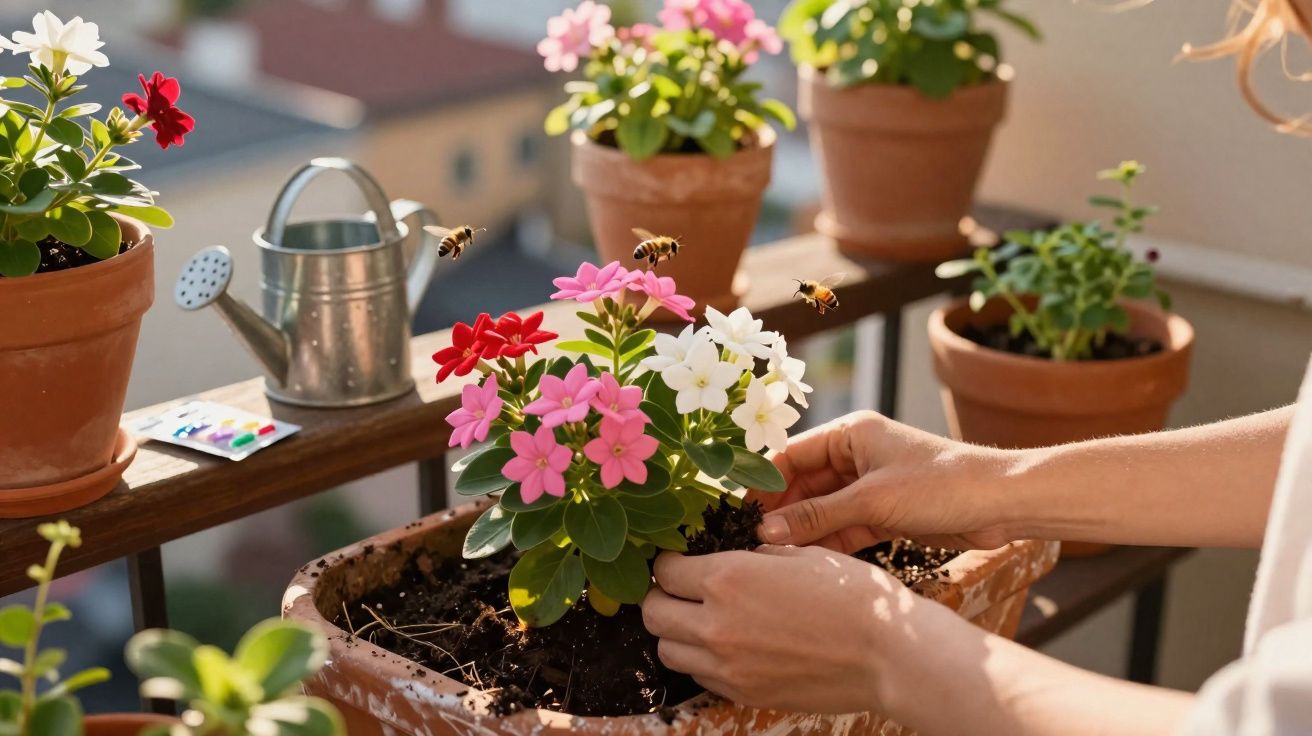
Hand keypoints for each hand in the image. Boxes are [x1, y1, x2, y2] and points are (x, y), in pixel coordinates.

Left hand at [642, 546, 933, 713]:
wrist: (889, 653)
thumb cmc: (852, 596)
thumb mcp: (798, 554)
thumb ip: (751, 556)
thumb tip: (726, 553)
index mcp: (727, 579)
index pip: (665, 571)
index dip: (669, 563)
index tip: (679, 561)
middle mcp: (716, 625)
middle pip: (654, 614)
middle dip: (662, 598)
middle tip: (681, 590)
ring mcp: (728, 666)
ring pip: (668, 651)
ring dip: (677, 633)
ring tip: (702, 620)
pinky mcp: (744, 694)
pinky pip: (699, 677)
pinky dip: (702, 661)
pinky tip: (728, 646)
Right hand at [754, 411, 1017, 550]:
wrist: (1002, 504)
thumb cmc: (942, 484)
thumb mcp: (872, 500)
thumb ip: (817, 516)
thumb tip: (765, 532)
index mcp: (850, 433)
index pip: (790, 454)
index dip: (761, 482)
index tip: (735, 511)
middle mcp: (856, 456)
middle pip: (802, 484)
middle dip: (778, 512)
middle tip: (748, 540)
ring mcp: (869, 486)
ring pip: (821, 510)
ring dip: (801, 532)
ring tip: (770, 557)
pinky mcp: (883, 514)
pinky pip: (842, 528)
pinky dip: (825, 544)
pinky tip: (804, 564)